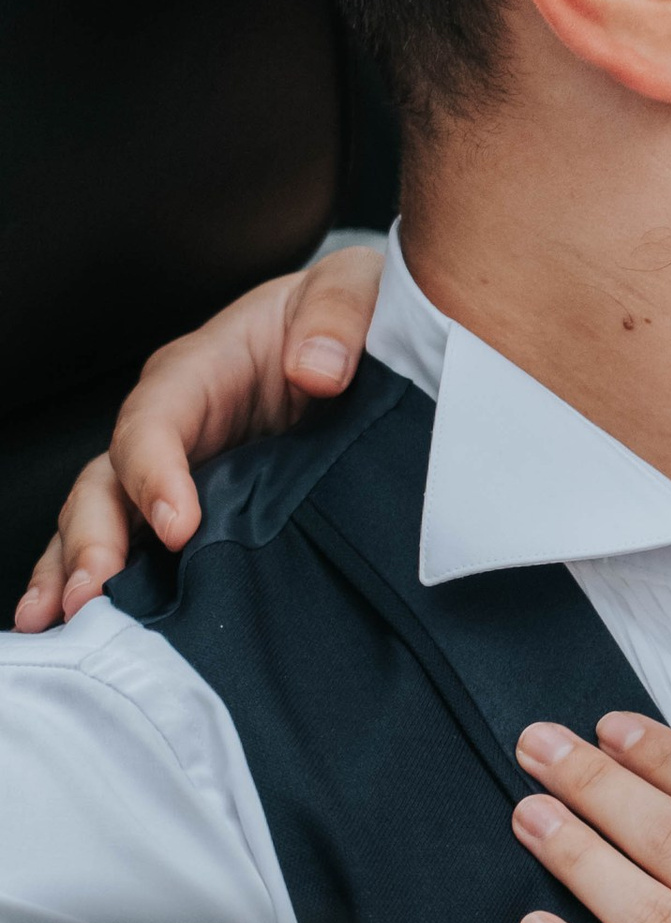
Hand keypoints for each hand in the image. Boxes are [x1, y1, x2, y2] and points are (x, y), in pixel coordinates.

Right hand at [14, 239, 385, 628]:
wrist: (363, 341)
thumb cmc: (347, 315)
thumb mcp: (353, 291)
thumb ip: (336, 318)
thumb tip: (317, 370)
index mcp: (199, 371)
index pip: (155, 421)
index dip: (155, 472)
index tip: (177, 525)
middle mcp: (170, 426)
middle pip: (107, 481)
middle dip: (92, 538)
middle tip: (91, 594)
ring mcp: (174, 473)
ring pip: (101, 521)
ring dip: (73, 571)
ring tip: (56, 624)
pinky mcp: (192, 512)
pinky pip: (131, 547)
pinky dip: (99, 587)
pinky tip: (79, 631)